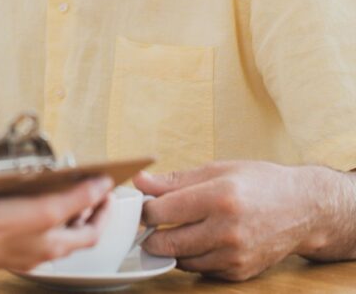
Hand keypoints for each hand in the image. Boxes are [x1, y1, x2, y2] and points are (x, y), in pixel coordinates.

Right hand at [0, 176, 113, 284]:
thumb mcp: (44, 208)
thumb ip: (76, 198)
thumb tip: (101, 188)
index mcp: (57, 246)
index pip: (93, 232)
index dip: (104, 212)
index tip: (107, 194)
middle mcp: (44, 252)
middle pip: (75, 235)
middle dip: (85, 212)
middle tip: (88, 192)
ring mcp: (25, 252)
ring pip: (53, 234)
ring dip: (62, 215)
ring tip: (61, 193)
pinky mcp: (7, 247)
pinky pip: (32, 234)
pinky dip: (39, 220)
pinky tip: (28, 207)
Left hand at [135, 161, 336, 280]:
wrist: (304, 209)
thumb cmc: (259, 183)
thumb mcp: (216, 170)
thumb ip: (174, 180)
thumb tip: (139, 182)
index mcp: (218, 199)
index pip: (160, 212)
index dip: (144, 209)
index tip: (143, 205)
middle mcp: (227, 231)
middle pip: (165, 242)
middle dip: (151, 233)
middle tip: (152, 222)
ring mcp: (234, 256)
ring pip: (179, 260)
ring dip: (171, 247)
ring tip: (179, 228)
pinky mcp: (239, 272)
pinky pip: (200, 270)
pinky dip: (193, 257)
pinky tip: (201, 240)